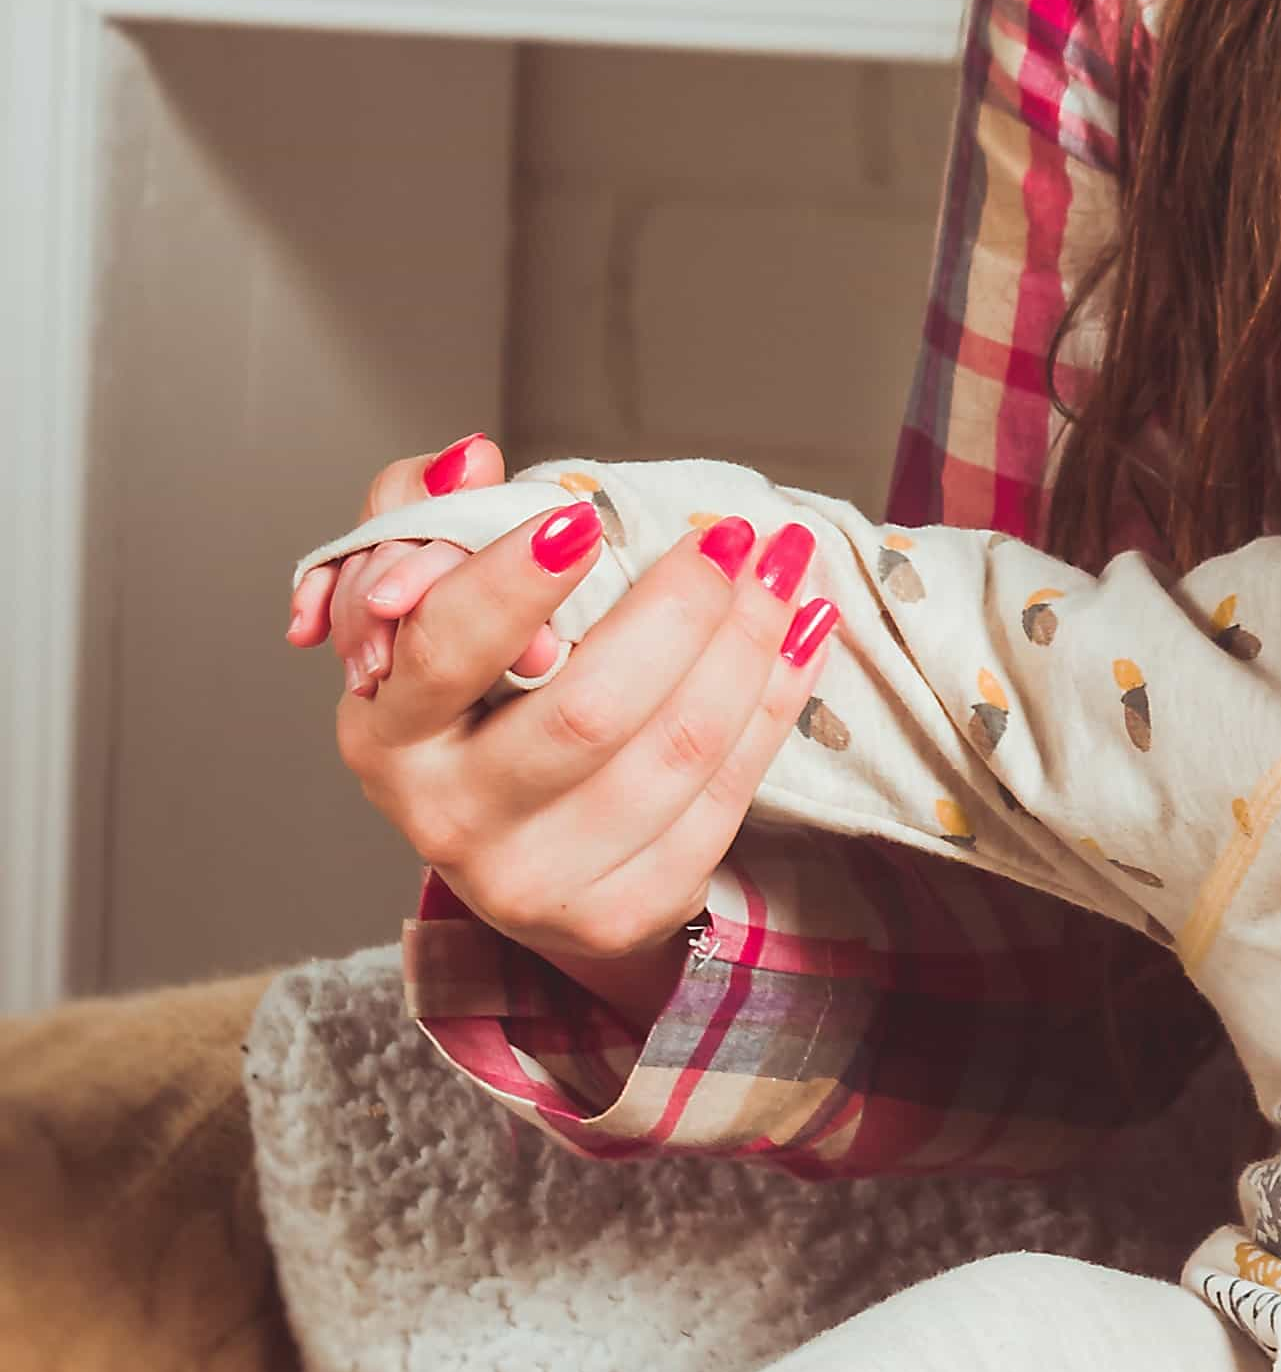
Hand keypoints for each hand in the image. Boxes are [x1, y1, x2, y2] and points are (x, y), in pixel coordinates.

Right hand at [307, 469, 834, 1025]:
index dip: (514, 585)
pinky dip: (776, 706)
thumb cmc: (477, 710)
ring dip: (749, 646)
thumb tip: (474, 459)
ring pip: (674, 751)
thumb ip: (429, 521)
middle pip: (587, 709)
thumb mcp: (424, 616)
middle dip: (678, 608)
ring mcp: (537, 879)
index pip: (447, 651)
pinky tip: (803, 638)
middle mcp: (450, 818)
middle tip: (731, 534)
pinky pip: (723, 798)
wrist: (524, 854)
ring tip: (785, 569)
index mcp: (388, 731)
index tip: (582, 517)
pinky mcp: (620, 912)